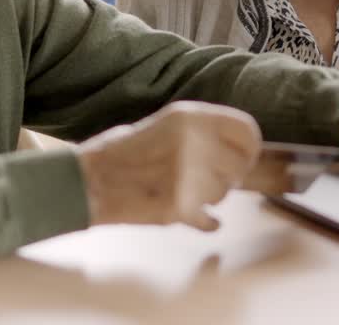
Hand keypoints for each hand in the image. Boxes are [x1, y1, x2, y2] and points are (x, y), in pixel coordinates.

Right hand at [76, 101, 260, 230]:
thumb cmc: (120, 153)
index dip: (249, 148)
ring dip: (211, 198)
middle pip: (239, 165)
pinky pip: (210, 219)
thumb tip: (232, 149)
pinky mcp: (179, 206)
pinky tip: (194, 215)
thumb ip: (198, 133)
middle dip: (229, 177)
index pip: (247, 131)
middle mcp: (193, 142)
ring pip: (224, 194)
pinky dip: (204, 221)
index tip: (243, 158)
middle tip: (209, 180)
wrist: (88, 181)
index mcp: (189, 117)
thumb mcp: (163, 124)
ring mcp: (188, 175)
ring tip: (184, 191)